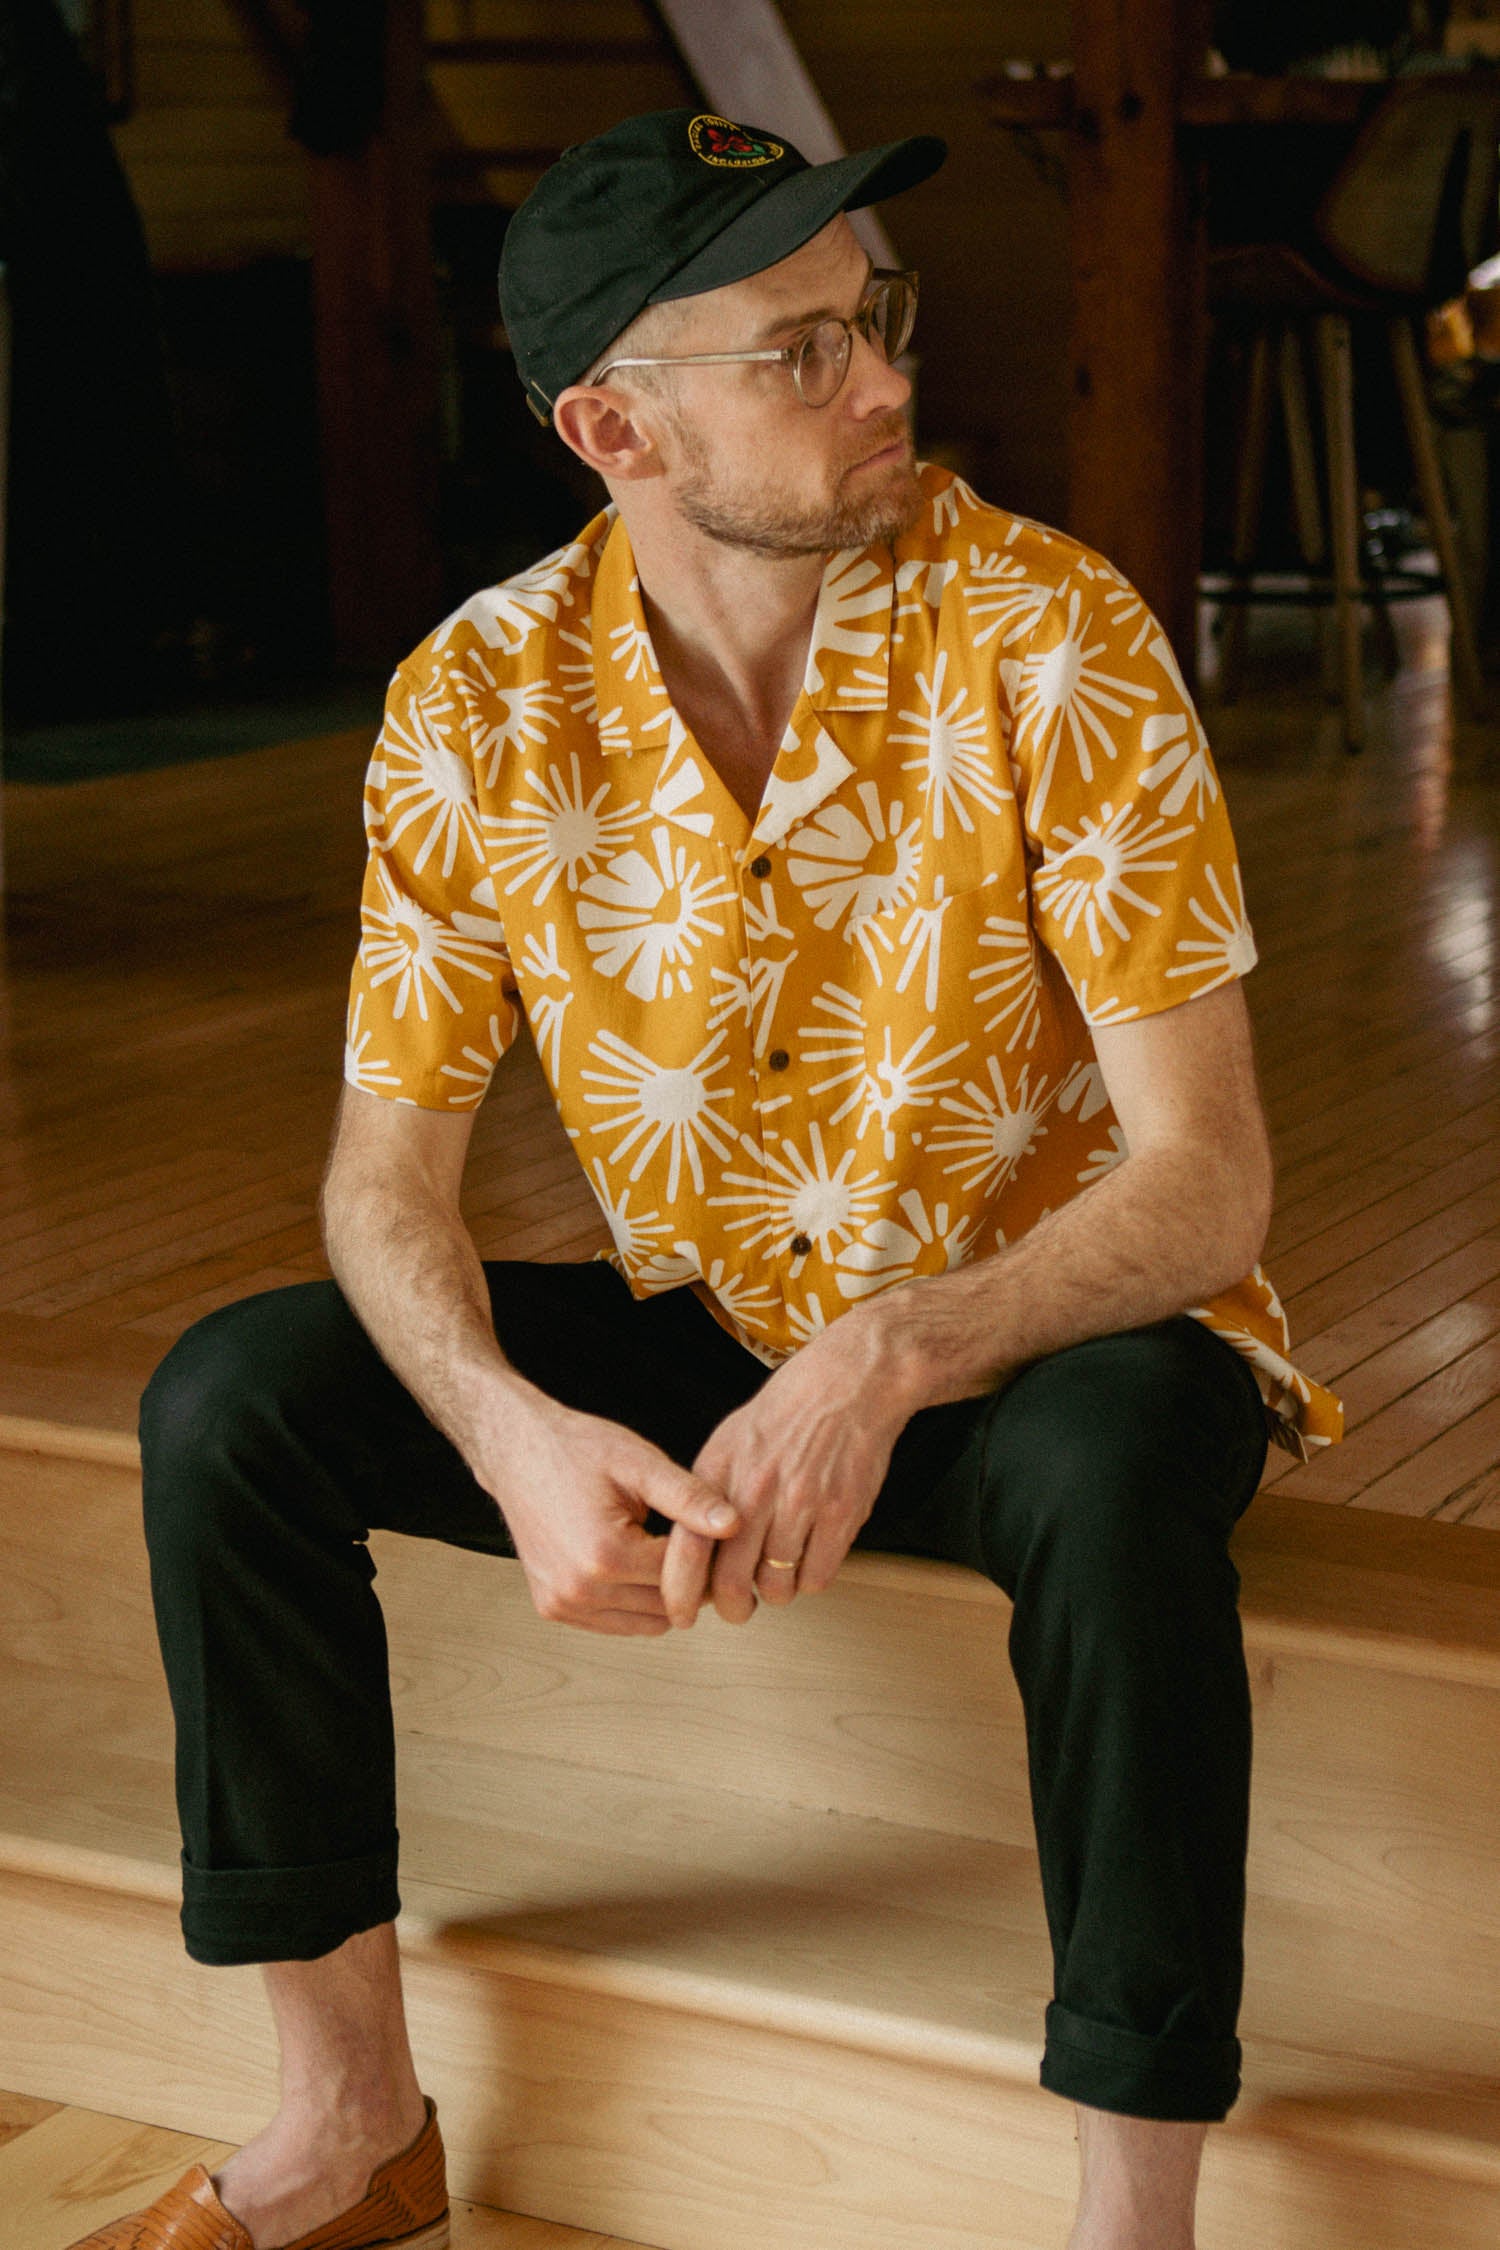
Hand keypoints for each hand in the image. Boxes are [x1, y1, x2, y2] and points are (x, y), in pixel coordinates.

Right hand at [477, 1393, 739, 1634]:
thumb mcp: (640, 1463)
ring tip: (665, 1551)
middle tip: (697, 1544)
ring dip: (662, 1595)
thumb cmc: (576, 1450)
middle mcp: (580, 1589)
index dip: (708, 1557)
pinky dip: (634, 1603)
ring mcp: (562, 1604)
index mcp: (605, 1554)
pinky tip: (637, 1564)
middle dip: (689, 1580)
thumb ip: (690, 1497)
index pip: (682, 1577)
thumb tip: (735, 1524)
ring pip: (645, 1623)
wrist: (516, 1451)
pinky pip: (614, 1623)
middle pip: (667, 1606)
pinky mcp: (552, 1608)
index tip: (719, 1536)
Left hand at [659, 1307, 914, 1628]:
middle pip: (730, 1582)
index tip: (682, 1615)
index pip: (685, 1549)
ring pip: (776, 1587)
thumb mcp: (730, 1440)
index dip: (680, 1593)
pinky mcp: (841, 1513)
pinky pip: (818, 1577)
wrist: (849, 1382)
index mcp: (719, 1472)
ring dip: (775, 1593)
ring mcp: (800, 1503)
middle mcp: (755, 1490)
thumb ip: (708, 1493)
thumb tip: (691, 1548)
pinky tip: (810, 1559)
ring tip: (780, 1574)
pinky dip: (810, 1580)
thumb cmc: (789, 1411)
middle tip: (738, 1609)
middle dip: (732, 1609)